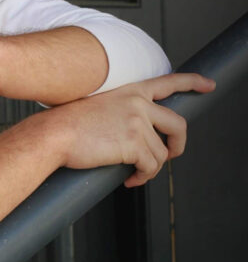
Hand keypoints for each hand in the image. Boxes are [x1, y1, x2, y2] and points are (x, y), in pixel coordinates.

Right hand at [47, 72, 214, 186]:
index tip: (208, 85)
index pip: (169, 81)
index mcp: (131, 91)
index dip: (193, 83)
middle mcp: (139, 103)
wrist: (53, 134)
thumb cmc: (67, 124)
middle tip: (170, 155)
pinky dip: (143, 178)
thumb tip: (134, 136)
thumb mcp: (98, 107)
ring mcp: (137, 123)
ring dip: (150, 168)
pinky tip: (130, 180)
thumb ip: (121, 113)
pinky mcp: (134, 144)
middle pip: (177, 125)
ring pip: (161, 154)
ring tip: (135, 174)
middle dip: (178, 145)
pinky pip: (151, 167)